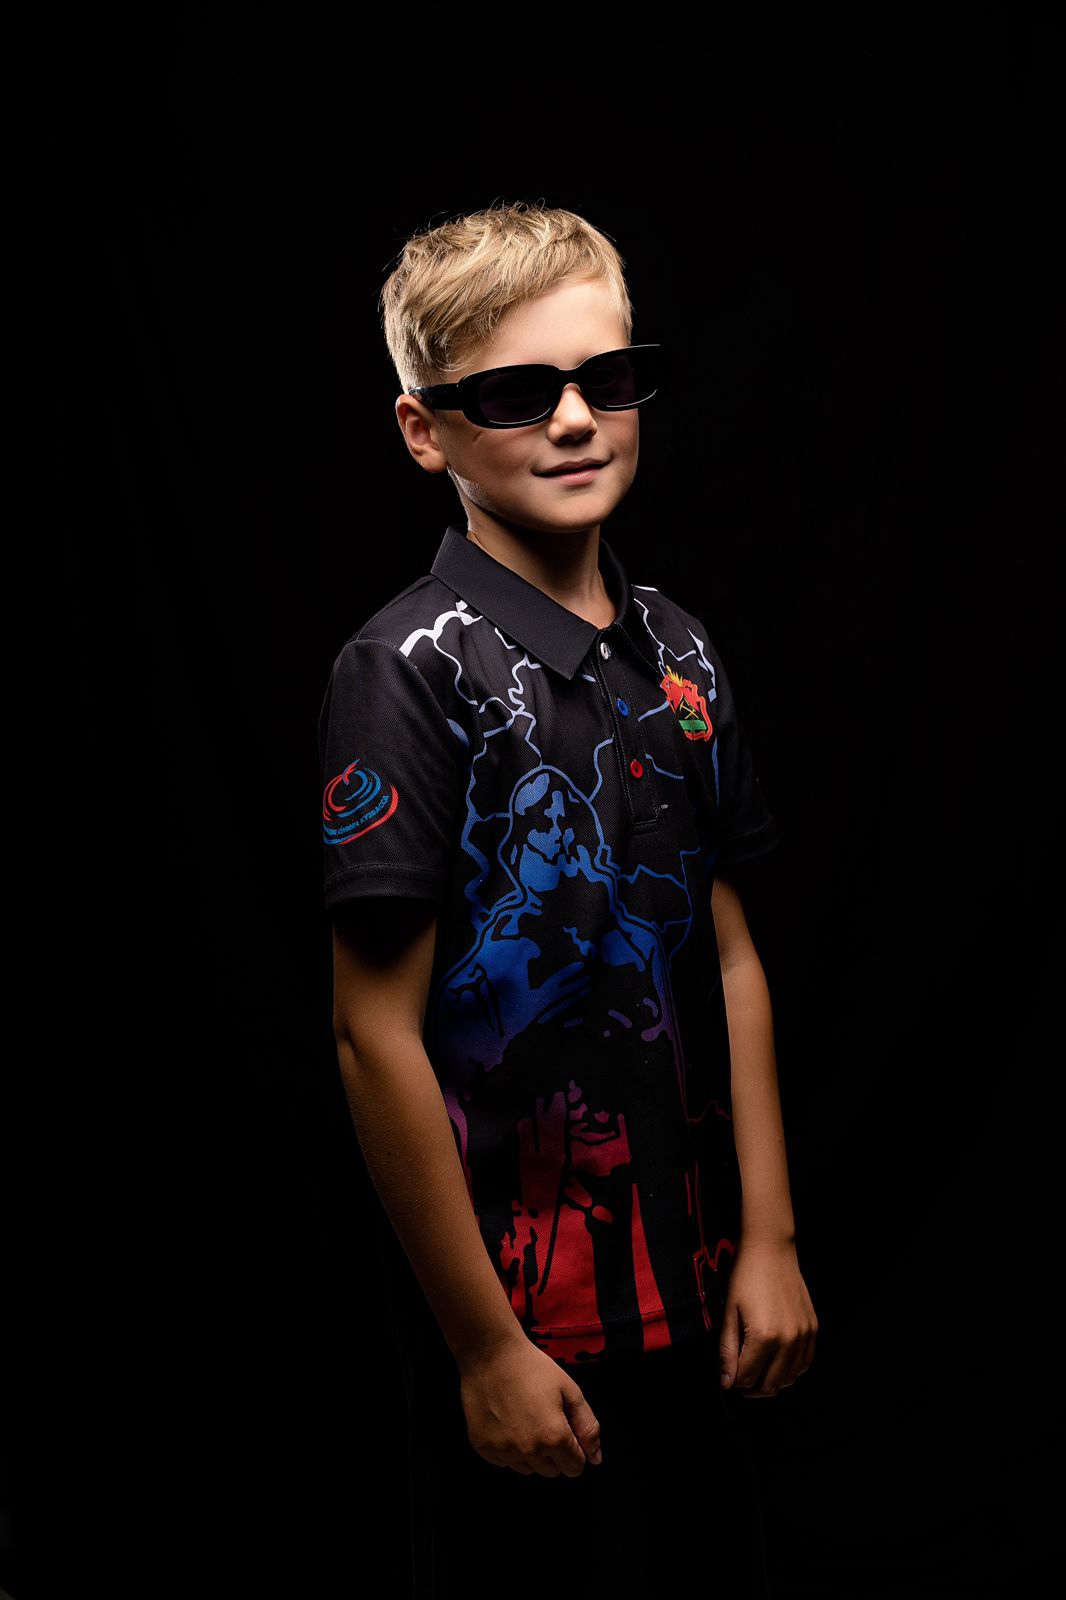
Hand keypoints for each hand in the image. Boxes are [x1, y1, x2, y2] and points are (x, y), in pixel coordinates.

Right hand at [456, 1334, 603, 1476]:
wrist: (490, 1353)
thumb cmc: (532, 1367)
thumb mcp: (569, 1389)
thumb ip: (587, 1426)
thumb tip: (595, 1459)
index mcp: (554, 1436)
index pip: (574, 1467)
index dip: (575, 1450)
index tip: (565, 1429)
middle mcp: (528, 1450)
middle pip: (551, 1471)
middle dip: (554, 1453)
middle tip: (545, 1420)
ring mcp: (503, 1450)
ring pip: (527, 1469)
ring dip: (531, 1454)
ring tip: (525, 1420)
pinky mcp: (482, 1447)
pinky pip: (504, 1462)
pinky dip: (509, 1449)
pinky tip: (507, 1423)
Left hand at [718, 1237, 817, 1397]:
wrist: (771, 1250)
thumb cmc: (746, 1278)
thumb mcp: (729, 1313)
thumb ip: (727, 1351)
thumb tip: (726, 1382)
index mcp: (764, 1337)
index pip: (747, 1377)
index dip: (734, 1381)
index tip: (728, 1376)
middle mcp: (788, 1340)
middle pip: (771, 1384)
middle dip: (752, 1388)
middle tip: (741, 1381)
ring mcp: (804, 1335)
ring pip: (790, 1378)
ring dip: (773, 1382)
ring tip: (758, 1374)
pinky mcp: (812, 1328)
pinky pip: (805, 1363)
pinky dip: (791, 1370)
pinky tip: (778, 1364)